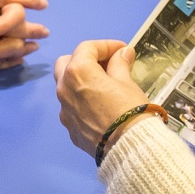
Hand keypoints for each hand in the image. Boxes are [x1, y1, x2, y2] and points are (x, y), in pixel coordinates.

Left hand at [54, 39, 151, 155]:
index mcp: (78, 72)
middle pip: (67, 63)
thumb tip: (122, 53)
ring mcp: (64, 110)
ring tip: (105, 86)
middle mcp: (64, 89)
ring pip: (66, 87)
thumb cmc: (130, 110)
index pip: (87, 48)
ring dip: (82, 81)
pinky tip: (101, 107)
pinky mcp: (69, 128)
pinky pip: (72, 107)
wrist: (128, 148)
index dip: (106, 45)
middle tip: (106, 65)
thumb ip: (120, 64)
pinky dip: (83, 101)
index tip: (122, 50)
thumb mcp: (127, 83)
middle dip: (85, 59)